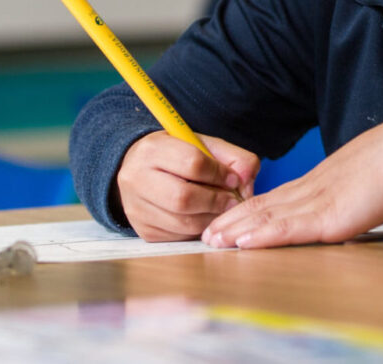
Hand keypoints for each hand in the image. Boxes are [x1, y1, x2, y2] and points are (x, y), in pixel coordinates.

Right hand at [115, 132, 258, 241]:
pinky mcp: (143, 230)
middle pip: (183, 198)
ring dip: (210, 219)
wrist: (138, 169)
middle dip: (215, 202)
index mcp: (152, 150)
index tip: (233, 179)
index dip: (219, 174)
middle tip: (231, 201)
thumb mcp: (204, 145)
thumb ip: (233, 157)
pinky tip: (203, 218)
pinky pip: (178, 236)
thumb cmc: (176, 156)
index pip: (192, 163)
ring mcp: (136, 207)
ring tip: (220, 210)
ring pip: (182, 222)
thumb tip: (246, 183)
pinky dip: (197, 230)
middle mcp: (136, 178)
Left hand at [202, 113, 382, 248]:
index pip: (274, 197)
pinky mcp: (328, 218)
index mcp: (320, 182)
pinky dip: (262, 236)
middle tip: (206, 234)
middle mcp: (311, 190)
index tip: (227, 219)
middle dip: (232, 221)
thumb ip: (347, 196)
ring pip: (266, 217)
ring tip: (212, 241)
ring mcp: (318, 202)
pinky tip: (242, 243)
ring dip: (236, 230)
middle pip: (261, 206)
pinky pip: (288, 229)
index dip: (247, 209)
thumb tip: (345, 209)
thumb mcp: (363, 180)